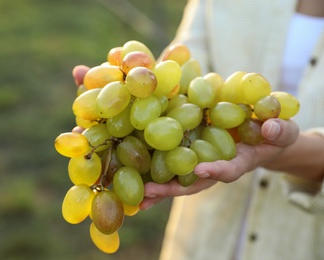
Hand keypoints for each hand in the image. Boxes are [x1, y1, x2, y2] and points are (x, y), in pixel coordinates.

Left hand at [140, 118, 299, 209]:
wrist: (262, 135)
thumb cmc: (273, 134)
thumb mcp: (283, 130)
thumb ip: (280, 130)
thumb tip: (271, 128)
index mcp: (239, 163)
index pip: (228, 170)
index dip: (216, 170)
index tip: (201, 169)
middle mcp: (216, 168)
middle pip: (194, 182)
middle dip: (172, 189)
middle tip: (149, 194)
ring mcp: (204, 163)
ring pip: (180, 178)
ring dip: (159, 188)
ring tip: (137, 196)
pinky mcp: (193, 154)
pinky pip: (174, 163)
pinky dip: (157, 170)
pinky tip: (136, 172)